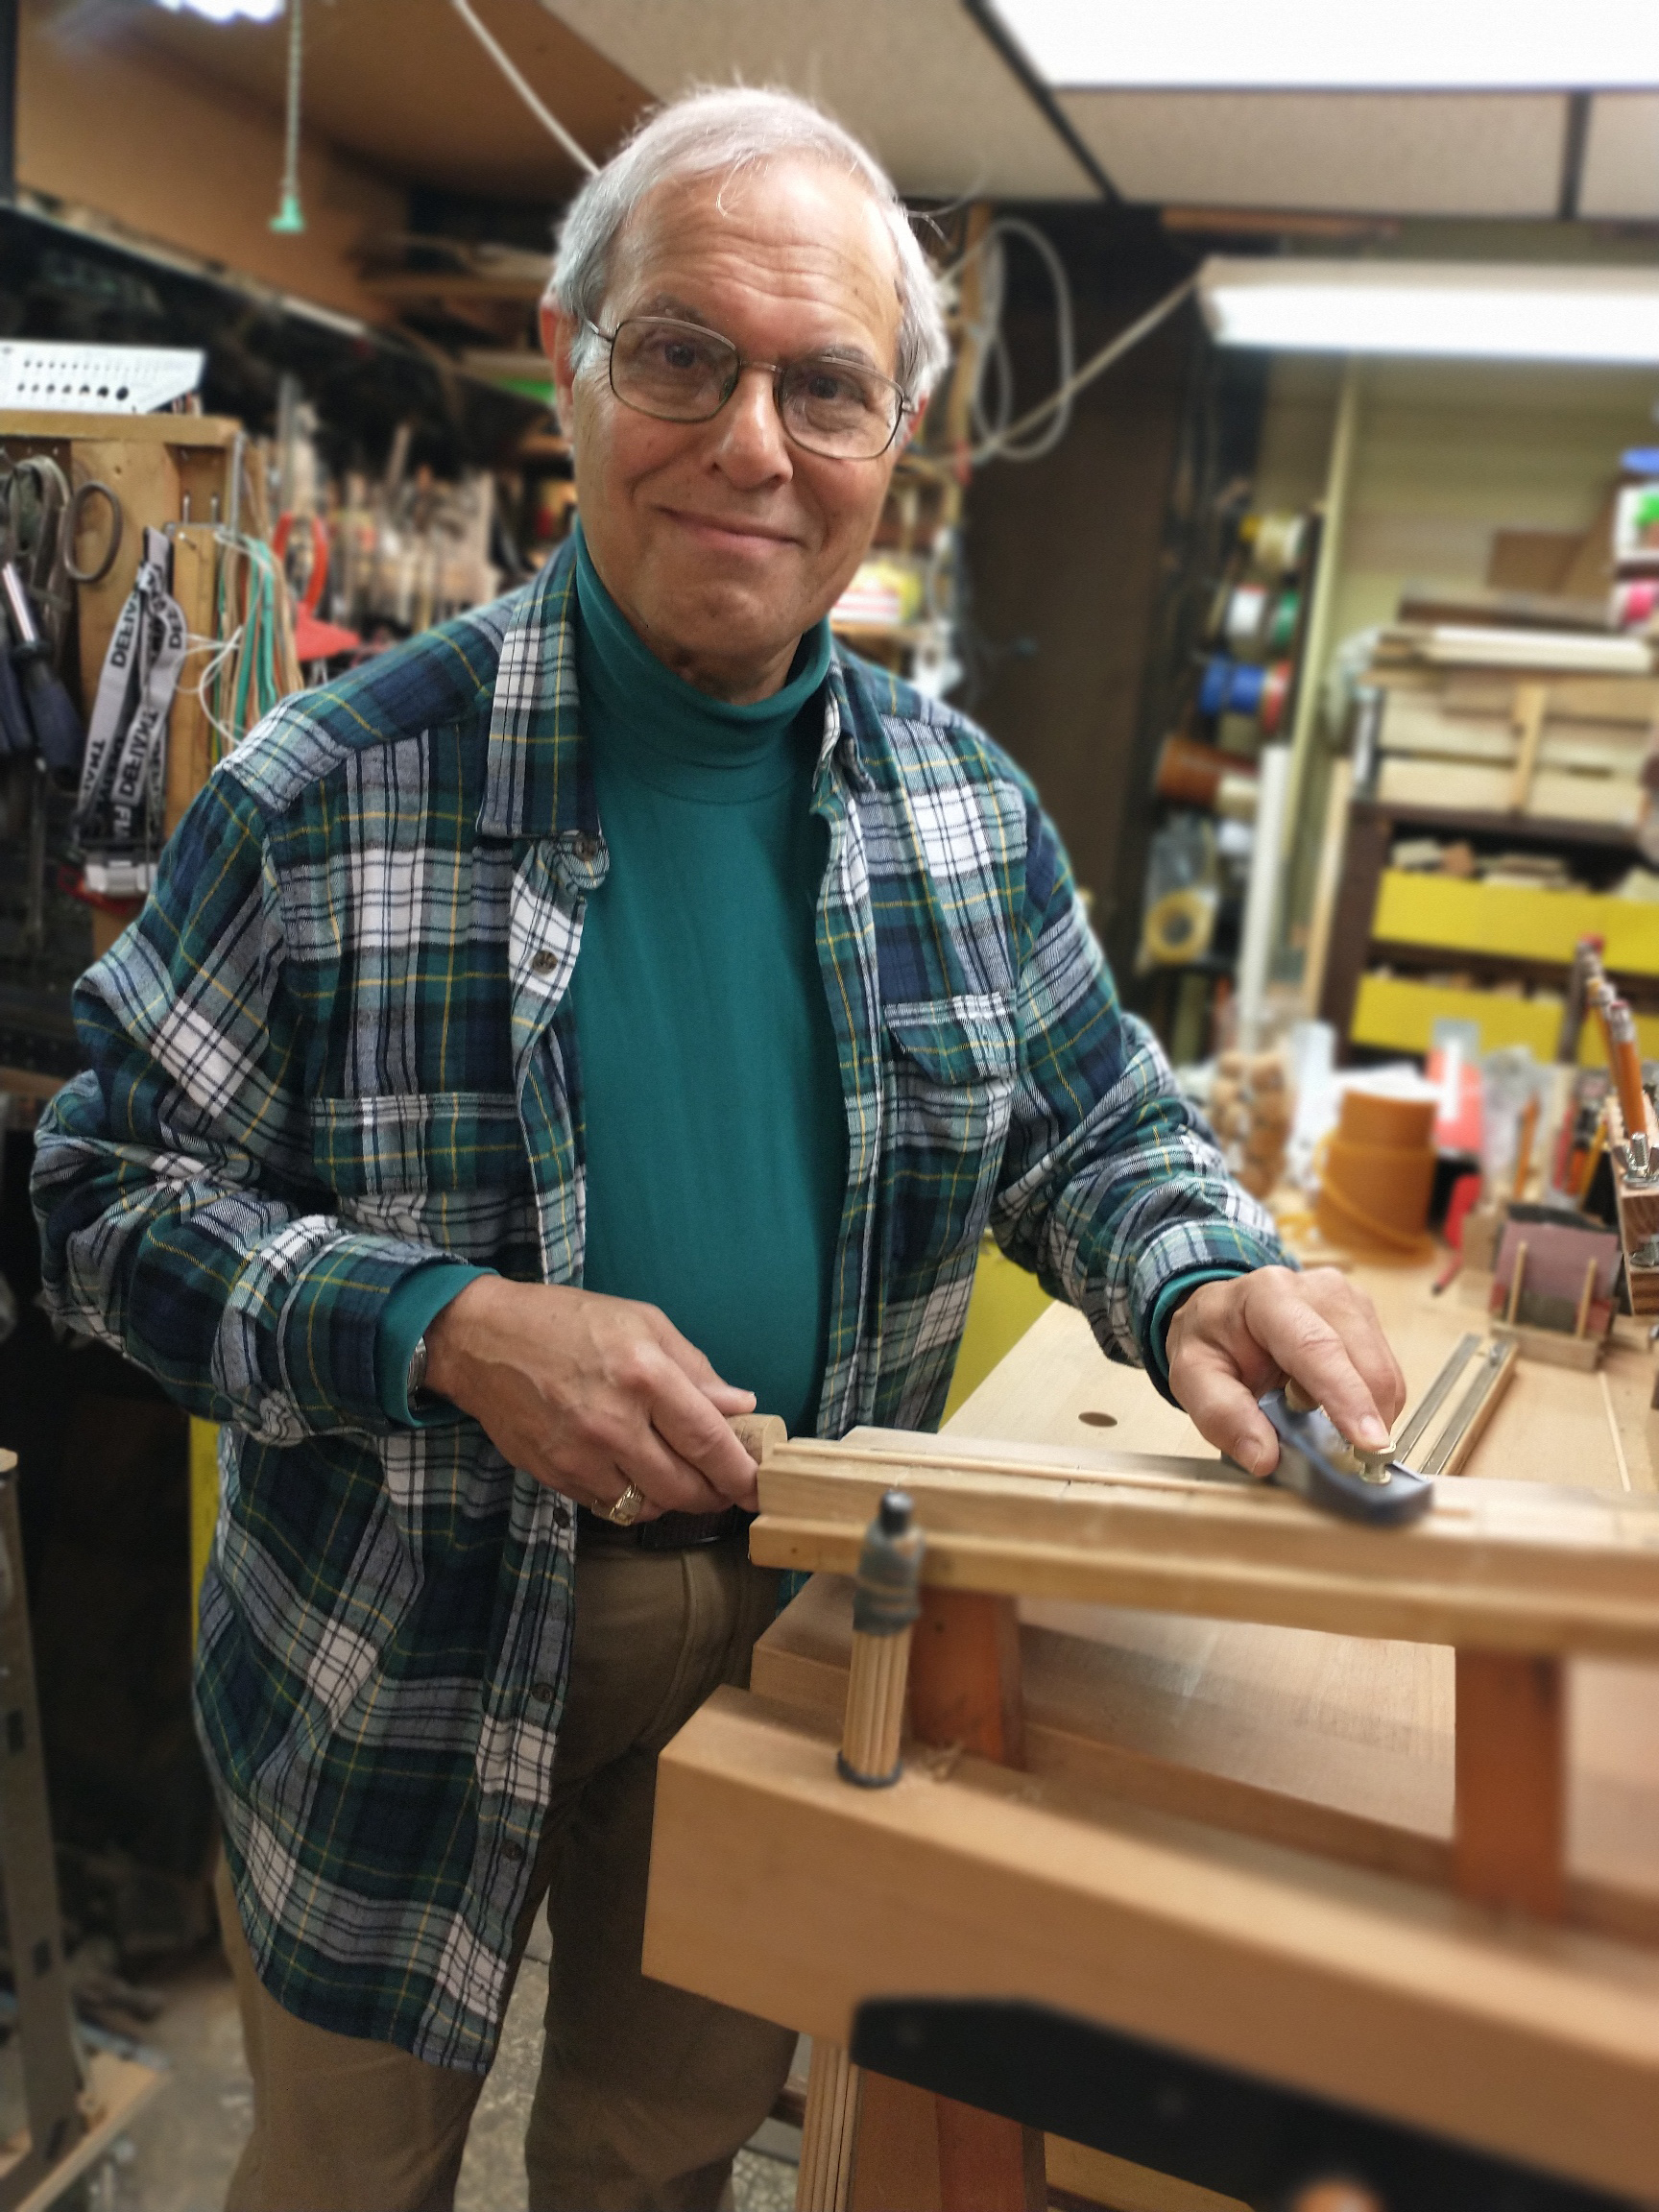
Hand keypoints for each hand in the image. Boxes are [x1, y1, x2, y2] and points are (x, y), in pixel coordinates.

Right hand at [423, 1278, 760, 1518]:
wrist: (484, 1340)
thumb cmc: (569, 1322)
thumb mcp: (642, 1322)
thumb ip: (695, 1368)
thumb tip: (740, 1406)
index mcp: (644, 1375)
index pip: (707, 1441)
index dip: (740, 1473)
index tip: (760, 1488)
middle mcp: (614, 1422)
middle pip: (683, 1486)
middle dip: (713, 1494)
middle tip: (725, 1487)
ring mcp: (580, 1455)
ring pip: (648, 1506)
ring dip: (673, 1499)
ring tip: (679, 1477)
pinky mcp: (555, 1476)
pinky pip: (610, 1508)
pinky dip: (632, 1500)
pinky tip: (635, 1476)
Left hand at [1165, 1266, 1405, 1476]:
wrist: (1223, 1312)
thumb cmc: (1211, 1341)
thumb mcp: (1193, 1378)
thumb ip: (1222, 1416)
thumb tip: (1264, 1458)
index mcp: (1269, 1296)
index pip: (1317, 1348)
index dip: (1347, 1398)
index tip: (1370, 1443)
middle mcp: (1320, 1289)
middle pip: (1365, 1365)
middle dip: (1364, 1420)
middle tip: (1343, 1461)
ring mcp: (1350, 1300)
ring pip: (1384, 1374)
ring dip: (1366, 1415)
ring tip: (1321, 1423)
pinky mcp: (1367, 1317)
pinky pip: (1386, 1375)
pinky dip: (1368, 1405)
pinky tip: (1334, 1407)